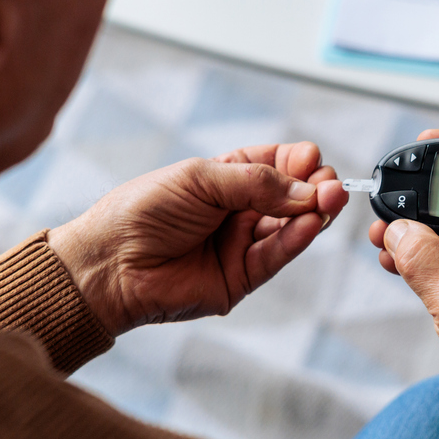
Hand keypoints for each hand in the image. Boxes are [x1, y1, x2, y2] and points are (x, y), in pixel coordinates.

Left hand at [48, 142, 346, 335]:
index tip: (312, 160)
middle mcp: (239, 211)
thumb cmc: (140, 213)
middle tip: (329, 184)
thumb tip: (305, 188)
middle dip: (316, 187)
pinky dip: (298, 239)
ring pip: (292, 227)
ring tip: (330, 200)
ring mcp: (242, 244)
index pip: (278, 165)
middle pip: (293, 196)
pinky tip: (312, 222)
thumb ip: (255, 183)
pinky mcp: (241, 277)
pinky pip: (277, 256)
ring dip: (315, 213)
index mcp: (227, 178)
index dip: (299, 162)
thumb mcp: (200, 179)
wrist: (108, 263)